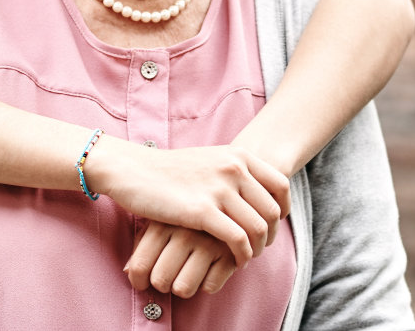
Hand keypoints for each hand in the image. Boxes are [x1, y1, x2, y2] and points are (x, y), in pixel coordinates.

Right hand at [83, 138, 288, 263]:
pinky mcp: (202, 211)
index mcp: (237, 154)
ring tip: (245, 256)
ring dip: (256, 248)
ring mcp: (218, 188)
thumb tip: (256, 192)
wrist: (132, 170)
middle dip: (269, 235)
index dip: (282, 210)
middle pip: (272, 211)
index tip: (271, 225)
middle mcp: (233, 168)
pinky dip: (241, 255)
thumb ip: (233, 171)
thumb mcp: (208, 159)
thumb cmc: (168, 170)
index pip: (280, 185)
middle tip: (258, 246)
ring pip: (258, 228)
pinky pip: (237, 240)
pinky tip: (234, 260)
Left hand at [125, 223, 238, 296]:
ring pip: (183, 288)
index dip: (138, 282)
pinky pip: (209, 287)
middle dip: (162, 285)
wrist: (223, 204)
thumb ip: (141, 246)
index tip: (142, 283)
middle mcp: (185, 231)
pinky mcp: (230, 253)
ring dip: (183, 287)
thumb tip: (126, 271)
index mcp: (162, 223)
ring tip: (186, 274)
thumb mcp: (157, 224)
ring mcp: (209, 242)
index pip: (140, 267)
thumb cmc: (181, 220)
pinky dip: (207, 284)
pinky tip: (208, 269)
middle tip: (168, 277)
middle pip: (160, 281)